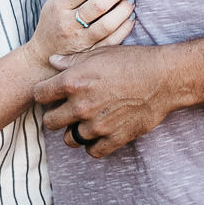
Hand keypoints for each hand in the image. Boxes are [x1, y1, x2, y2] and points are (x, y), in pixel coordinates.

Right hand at [28, 0, 133, 68]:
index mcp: (59, 5)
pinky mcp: (90, 53)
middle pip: (100, 5)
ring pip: (108, 24)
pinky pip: (113, 40)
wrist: (43, 53)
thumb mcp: (56, 1)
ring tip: (129, 0)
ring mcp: (80, 40)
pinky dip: (125, 27)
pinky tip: (129, 17)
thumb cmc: (54, 20)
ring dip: (124, 9)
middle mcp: (68, 23)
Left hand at [34, 44, 179, 157]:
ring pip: (70, 139)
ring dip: (75, 132)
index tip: (52, 94)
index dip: (44, 94)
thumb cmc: (132, 61)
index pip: (39, 95)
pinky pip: (92, 151)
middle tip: (67, 110)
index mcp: (73, 82)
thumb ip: (72, 60)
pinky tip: (99, 133)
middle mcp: (80, 106)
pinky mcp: (114, 139)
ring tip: (86, 122)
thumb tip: (53, 61)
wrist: (164, 77)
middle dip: (56, 116)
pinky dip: (93, 145)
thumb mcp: (99, 53)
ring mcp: (97, 126)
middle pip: (50, 122)